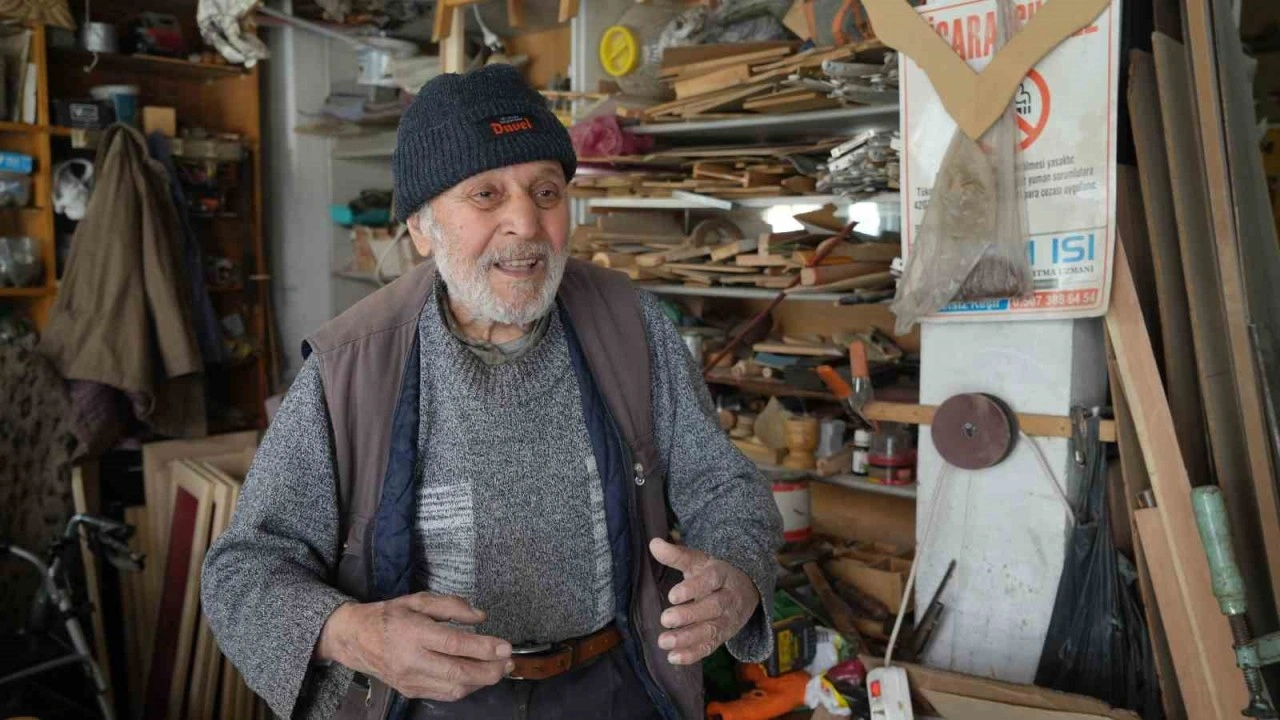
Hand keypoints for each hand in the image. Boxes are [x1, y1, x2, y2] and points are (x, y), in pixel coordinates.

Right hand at [315, 592, 512, 701]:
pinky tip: (477, 676)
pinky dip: (466, 687)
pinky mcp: (411, 691)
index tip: (506, 647)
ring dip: (481, 681)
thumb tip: (481, 617)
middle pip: (458, 672)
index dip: (484, 647)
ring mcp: (410, 680)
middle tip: (509, 662)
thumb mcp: (419, 600)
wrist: (355, 639)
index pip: (455, 644)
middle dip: (490, 670)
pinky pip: (445, 694)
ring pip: (454, 688)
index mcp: (414, 632)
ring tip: (499, 669)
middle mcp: (412, 660)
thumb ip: (452, 606)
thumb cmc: (390, 615)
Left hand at [649, 538, 759, 665]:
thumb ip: (677, 555)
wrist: (747, 589)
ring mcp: (728, 620)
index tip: (672, 595)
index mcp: (722, 575)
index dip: (693, 588)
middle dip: (689, 615)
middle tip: (665, 619)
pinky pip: (710, 647)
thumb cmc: (714, 573)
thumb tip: (653, 544)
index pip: (710, 581)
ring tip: (664, 642)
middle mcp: (728, 598)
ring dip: (687, 639)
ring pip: (711, 630)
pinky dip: (693, 654)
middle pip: (712, 608)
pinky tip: (673, 657)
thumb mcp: (699, 561)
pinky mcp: (724, 636)